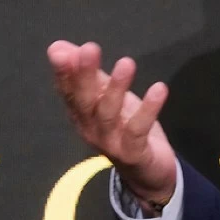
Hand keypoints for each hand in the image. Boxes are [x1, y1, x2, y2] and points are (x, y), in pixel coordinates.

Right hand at [48, 41, 175, 210]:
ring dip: (116, 87)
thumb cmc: (125, 128)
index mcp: (82, 114)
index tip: (62, 50)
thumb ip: (89, 74)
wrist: (146, 172)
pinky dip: (148, 109)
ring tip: (126, 62)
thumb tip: (59, 47)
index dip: (64, 72)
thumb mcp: (107, 98)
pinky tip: (159, 88)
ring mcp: (110, 142)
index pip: (68, 91)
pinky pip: (139, 129)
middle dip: (85, 74)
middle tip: (89, 48)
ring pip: (109, 114)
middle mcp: (90, 128)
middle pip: (84, 100)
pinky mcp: (133, 152)